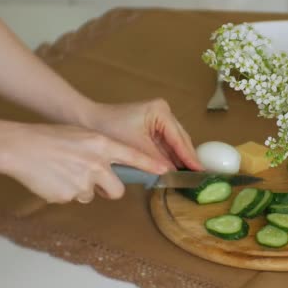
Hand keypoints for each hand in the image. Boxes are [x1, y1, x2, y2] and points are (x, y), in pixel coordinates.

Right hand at [0, 123, 157, 203]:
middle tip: (96, 181)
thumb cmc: (50, 138)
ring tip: (63, 172)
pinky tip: (53, 178)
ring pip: (92, 195)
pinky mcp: (68, 196)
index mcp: (101, 145)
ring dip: (82, 188)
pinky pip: (73, 198)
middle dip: (110, 190)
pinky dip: (65, 191)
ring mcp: (83, 182)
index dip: (151, 166)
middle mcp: (97, 164)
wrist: (21, 147)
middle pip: (118, 190)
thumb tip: (111, 165)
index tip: (165, 171)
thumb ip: (100, 150)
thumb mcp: (82, 135)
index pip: (134, 157)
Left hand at [85, 99, 202, 171]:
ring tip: (190, 174)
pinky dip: (169, 155)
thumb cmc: (109, 130)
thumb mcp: (136, 148)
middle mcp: (163, 112)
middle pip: (180, 139)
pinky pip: (165, 143)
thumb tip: (172, 174)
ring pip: (174, 142)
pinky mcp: (152, 126)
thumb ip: (156, 161)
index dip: (189, 156)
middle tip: (198, 175)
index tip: (200, 171)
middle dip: (187, 157)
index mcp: (161, 112)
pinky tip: (175, 167)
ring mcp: (158, 118)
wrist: (87, 121)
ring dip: (179, 157)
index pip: (179, 138)